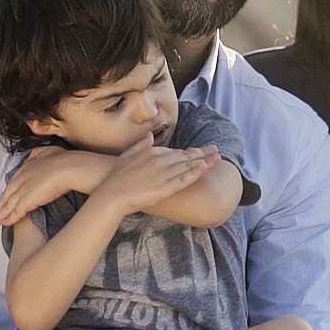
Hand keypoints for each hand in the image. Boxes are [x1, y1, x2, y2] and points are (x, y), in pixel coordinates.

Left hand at [0, 146, 100, 226]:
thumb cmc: (64, 159)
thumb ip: (39, 153)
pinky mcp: (27, 200)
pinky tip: (6, 224)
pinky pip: (16, 211)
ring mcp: (23, 190)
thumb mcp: (48, 151)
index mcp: (27, 167)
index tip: (4, 199)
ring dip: (2, 214)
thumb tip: (35, 155)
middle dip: (1, 205)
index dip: (8, 192)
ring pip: (9, 204)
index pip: (13, 182)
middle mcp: (22, 178)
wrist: (69, 167)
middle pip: (7, 194)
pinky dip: (10, 218)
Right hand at [90, 134, 218, 219]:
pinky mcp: (165, 187)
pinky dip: (194, 173)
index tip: (201, 150)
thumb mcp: (127, 155)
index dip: (190, 151)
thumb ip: (141, 144)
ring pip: (188, 166)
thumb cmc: (117, 177)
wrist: (112, 194)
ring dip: (204, 161)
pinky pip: (183, 179)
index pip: (176, 150)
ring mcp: (163, 174)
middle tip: (216, 150)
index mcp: (152, 152)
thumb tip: (151, 135)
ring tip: (217, 158)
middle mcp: (160, 160)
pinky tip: (204, 167)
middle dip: (202, 153)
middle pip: (186, 156)